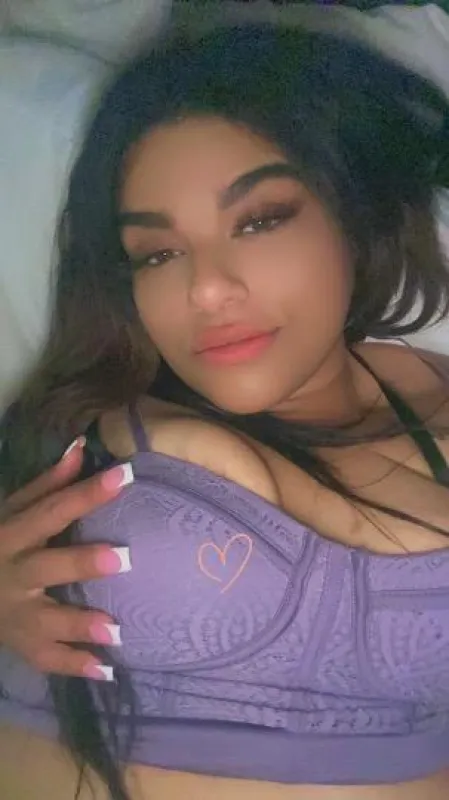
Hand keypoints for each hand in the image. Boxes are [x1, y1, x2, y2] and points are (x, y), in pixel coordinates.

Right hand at [0, 439, 131, 678]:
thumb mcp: (11, 510)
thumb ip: (47, 484)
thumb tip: (82, 448)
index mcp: (11, 535)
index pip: (51, 510)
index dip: (86, 493)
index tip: (125, 474)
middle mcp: (11, 574)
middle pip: (47, 566)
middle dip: (82, 563)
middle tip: (126, 559)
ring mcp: (14, 614)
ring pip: (45, 621)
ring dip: (79, 625)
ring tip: (116, 631)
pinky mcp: (19, 644)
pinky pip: (45, 659)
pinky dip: (74, 666)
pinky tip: (106, 670)